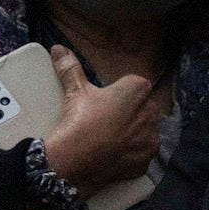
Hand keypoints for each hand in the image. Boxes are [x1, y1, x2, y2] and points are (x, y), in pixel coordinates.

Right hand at [42, 47, 161, 192]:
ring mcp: (150, 139)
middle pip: (143, 107)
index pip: (136, 85)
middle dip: (130, 111)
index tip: (107, 101)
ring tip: (110, 138)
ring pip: (146, 131)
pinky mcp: (146, 161)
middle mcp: (150, 112)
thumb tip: (58, 48)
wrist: (72, 160)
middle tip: (106, 119)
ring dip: (134, 132)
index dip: (121, 92)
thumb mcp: (75, 91)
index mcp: (137, 90)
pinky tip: (115, 154)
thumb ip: (71, 68)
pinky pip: (143, 154)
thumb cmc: (78, 121)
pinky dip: (132, 155)